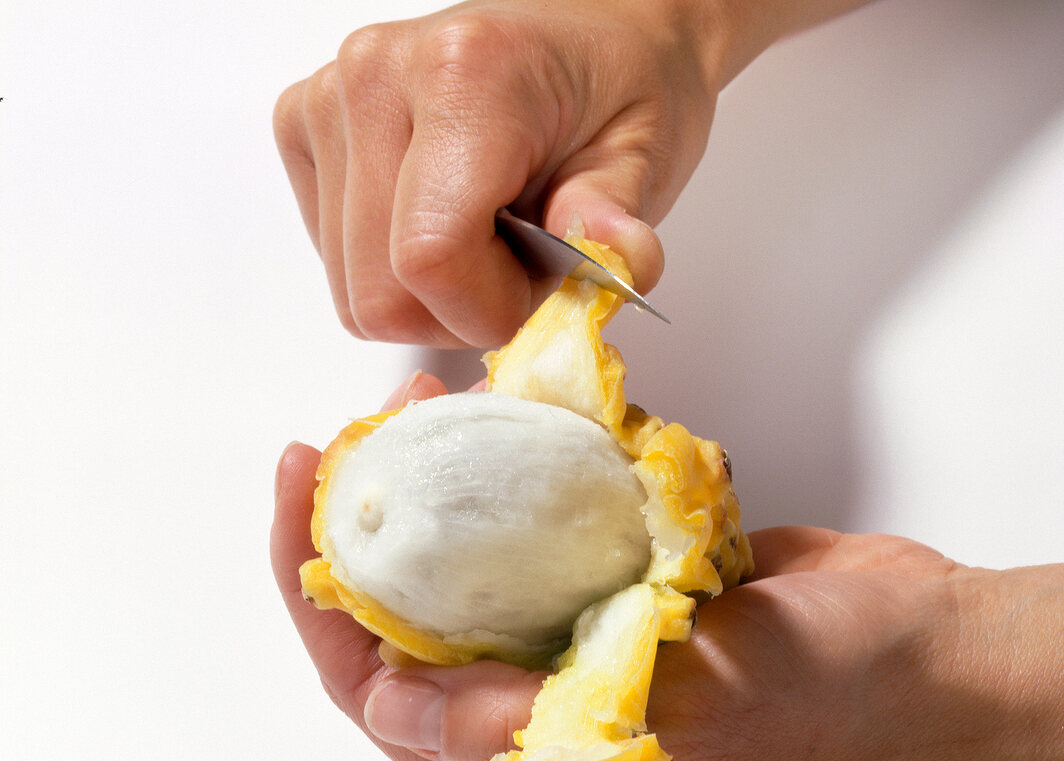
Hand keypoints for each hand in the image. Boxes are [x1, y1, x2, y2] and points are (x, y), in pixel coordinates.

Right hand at [272, 0, 752, 347]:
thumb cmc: (615, 89)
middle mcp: (376, 78)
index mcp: (464, 74)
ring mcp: (329, 103)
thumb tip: (622, 263)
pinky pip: (339, 267)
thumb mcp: (645, 154)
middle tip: (519, 265)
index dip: (487, 308)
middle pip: (380, 296)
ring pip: (355, 294)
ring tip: (485, 239)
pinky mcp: (304, 131)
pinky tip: (442, 223)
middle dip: (460, 311)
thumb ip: (618, 221)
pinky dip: (394, 273)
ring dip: (428, 299)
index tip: (539, 288)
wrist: (588, 31)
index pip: (431, 258)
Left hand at [272, 375, 1063, 760]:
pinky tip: (499, 408)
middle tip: (354, 433)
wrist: (919, 648)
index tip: (304, 494)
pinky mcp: (613, 579)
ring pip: (465, 563)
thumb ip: (540, 720)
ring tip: (420, 399)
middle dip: (366, 525)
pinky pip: (535, 522)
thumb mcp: (685, 720)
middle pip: (407, 617)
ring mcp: (575, 635)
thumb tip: (392, 700)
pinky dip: (511, 468)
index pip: (384, 692)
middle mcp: (540, 701)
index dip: (324, 602)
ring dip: (434, 484)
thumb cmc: (823, 700)